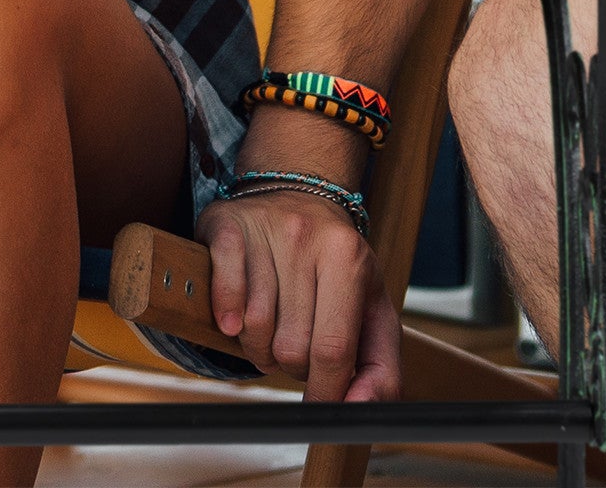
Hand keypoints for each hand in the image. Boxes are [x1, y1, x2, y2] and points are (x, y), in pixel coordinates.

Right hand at [198, 188, 400, 402]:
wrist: (299, 197)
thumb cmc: (339, 270)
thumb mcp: (374, 312)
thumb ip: (382, 370)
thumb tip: (359, 408)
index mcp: (350, 258)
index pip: (333, 350)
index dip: (325, 392)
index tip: (319, 407)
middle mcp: (306, 237)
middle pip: (291, 347)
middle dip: (292, 365)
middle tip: (298, 345)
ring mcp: (263, 228)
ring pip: (254, 329)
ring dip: (260, 347)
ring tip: (274, 327)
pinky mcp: (226, 224)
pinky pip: (223, 291)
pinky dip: (227, 317)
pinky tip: (235, 319)